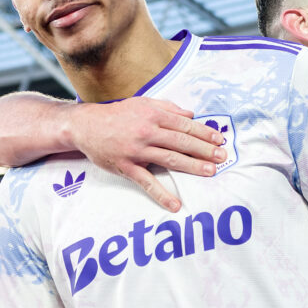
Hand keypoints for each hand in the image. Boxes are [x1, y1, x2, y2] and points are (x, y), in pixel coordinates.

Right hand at [69, 97, 226, 211]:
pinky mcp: (126, 167)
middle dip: (204, 150)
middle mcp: (146, 131)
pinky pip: (147, 182)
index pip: (184, 124)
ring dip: (192, 167)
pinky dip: (161, 194)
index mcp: (153, 114)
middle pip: (181, 141)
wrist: (86, 126)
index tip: (219, 140)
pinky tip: (175, 204)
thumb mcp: (142, 103)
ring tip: (210, 172)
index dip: (203, 133)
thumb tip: (192, 114)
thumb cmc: (117, 114)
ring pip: (170, 159)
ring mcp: (136, 151)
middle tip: (222, 157)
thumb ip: (168, 107)